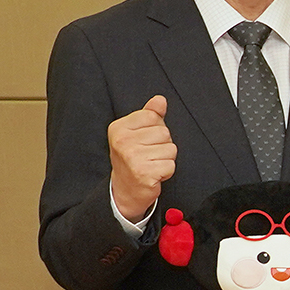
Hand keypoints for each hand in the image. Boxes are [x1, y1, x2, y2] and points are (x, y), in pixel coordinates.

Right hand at [108, 95, 175, 221]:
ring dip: (166, 158)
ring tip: (151, 163)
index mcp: (119, 128)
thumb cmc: (133, 158)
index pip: (153, 116)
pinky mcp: (144, 173)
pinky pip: (171, 165)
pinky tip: (154, 174)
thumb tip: (160, 100)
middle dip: (163, 144)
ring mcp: (132, 157)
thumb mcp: (136, 133)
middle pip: (164, 132)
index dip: (156, 128)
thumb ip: (149, 114)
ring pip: (170, 149)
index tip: (145, 140)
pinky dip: (167, 171)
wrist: (125, 189)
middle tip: (149, 155)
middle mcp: (123, 141)